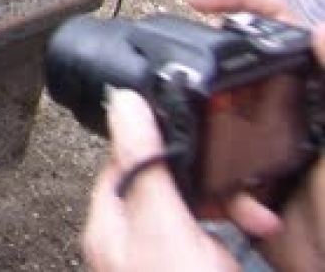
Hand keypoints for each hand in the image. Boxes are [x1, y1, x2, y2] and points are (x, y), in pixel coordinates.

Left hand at [82, 89, 250, 271]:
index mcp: (108, 220)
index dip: (159, 140)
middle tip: (236, 188)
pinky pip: (207, 232)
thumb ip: (145, 165)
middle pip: (163, 180)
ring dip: (224, 203)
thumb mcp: (163, 224)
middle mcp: (126, 235)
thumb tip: (122, 101)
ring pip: (190, 206)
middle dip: (204, 177)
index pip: (123, 156)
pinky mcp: (185, 264)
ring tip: (249, 214)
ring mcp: (155, 252)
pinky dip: (230, 226)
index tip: (191, 131)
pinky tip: (244, 228)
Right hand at [187, 0, 324, 271]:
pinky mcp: (245, 186)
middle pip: (233, 69)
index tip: (198, 3)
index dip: (240, 2)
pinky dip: (217, 191)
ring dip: (205, 141)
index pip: (278, 26)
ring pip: (212, 121)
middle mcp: (287, 112)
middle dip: (203, 73)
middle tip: (175, 77)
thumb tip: (315, 27)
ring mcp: (263, 148)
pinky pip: (212, 173)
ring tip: (202, 153)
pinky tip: (239, 209)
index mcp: (315, 92)